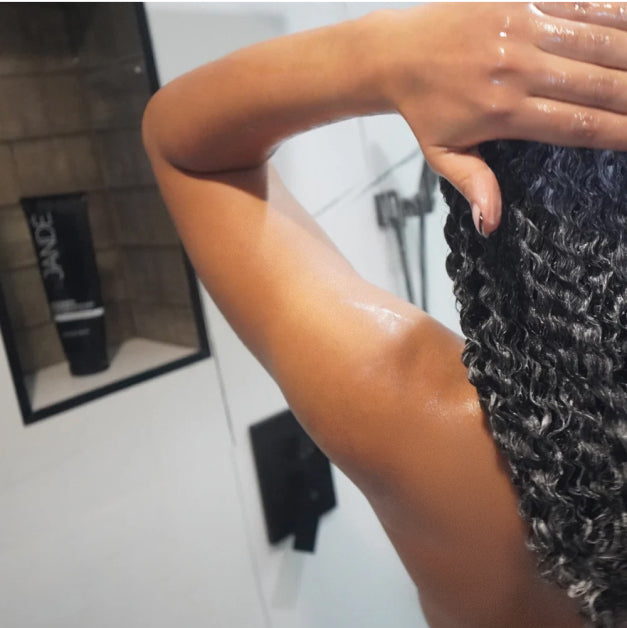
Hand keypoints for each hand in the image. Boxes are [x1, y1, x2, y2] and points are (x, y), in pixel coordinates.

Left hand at [380, 2, 626, 234]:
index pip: (578, 127)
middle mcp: (518, 72)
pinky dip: (617, 15)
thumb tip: (491, 225)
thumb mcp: (442, 156)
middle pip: (599, 87)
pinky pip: (583, 5)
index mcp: (503, 113)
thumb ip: (474, 184)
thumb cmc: (425, 111)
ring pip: (600, 42)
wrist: (398, 53)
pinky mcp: (524, 0)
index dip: (621, 133)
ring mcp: (523, 31)